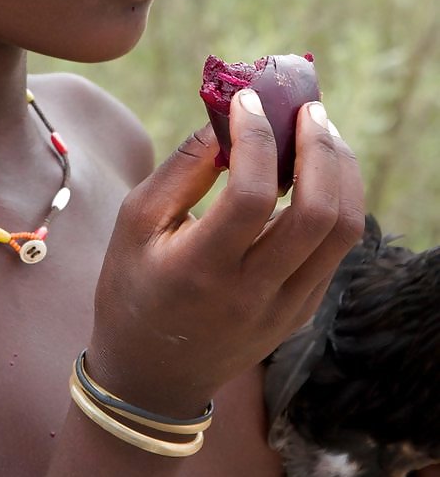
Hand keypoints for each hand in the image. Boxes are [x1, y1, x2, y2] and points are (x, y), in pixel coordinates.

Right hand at [88, 90, 363, 418]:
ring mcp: (286, 308)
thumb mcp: (135, 225)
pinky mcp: (303, 311)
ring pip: (343, 231)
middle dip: (320, 147)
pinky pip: (336, 249)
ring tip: (319, 133)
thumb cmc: (133, 288)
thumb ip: (181, 170)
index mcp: (200, 271)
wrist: (153, 376)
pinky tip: (315, 172)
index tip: (247, 100)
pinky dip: (335, 200)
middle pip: (317, 213)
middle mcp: (253, 294)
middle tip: (307, 109)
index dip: (256, 138)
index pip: (250, 196)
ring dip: (341, 172)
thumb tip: (225, 119)